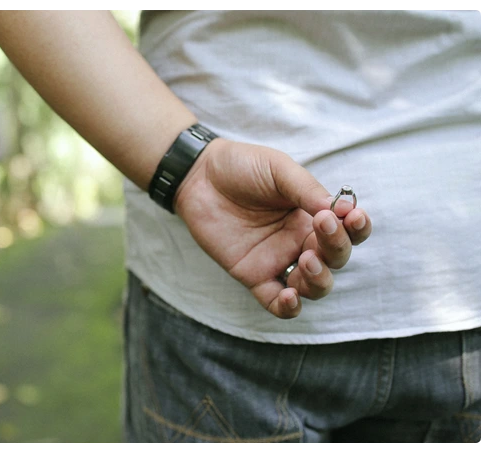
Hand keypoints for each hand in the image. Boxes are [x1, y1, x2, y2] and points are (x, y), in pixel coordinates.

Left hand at [174, 138, 372, 318]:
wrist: (199, 176)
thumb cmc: (241, 167)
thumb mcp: (278, 169)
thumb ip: (306, 189)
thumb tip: (340, 209)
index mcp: (312, 215)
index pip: (349, 231)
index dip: (357, 229)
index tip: (352, 217)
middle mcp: (300, 240)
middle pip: (335, 259)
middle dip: (337, 248)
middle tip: (323, 228)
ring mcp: (278, 260)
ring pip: (313, 286)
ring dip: (319, 280)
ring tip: (307, 260)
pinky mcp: (253, 275)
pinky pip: (275, 302)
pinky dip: (288, 307)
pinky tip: (289, 297)